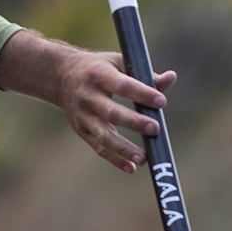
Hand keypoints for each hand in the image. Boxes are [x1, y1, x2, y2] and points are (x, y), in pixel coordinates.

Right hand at [0, 29, 174, 173]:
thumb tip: (170, 78)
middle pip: (111, 112)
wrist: (61, 76)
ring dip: (123, 149)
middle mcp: (88, 96)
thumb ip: (144, 73)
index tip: (161, 102)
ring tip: (144, 158)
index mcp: (98, 74)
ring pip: (103, 136)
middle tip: (155, 129)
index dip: (142, 93)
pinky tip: (131, 167)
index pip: (122, 85)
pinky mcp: (81, 130)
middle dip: (134, 122)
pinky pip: (99, 148)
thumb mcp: (118, 62)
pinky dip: (115, 159)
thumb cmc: (98, 68)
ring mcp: (82, 116)